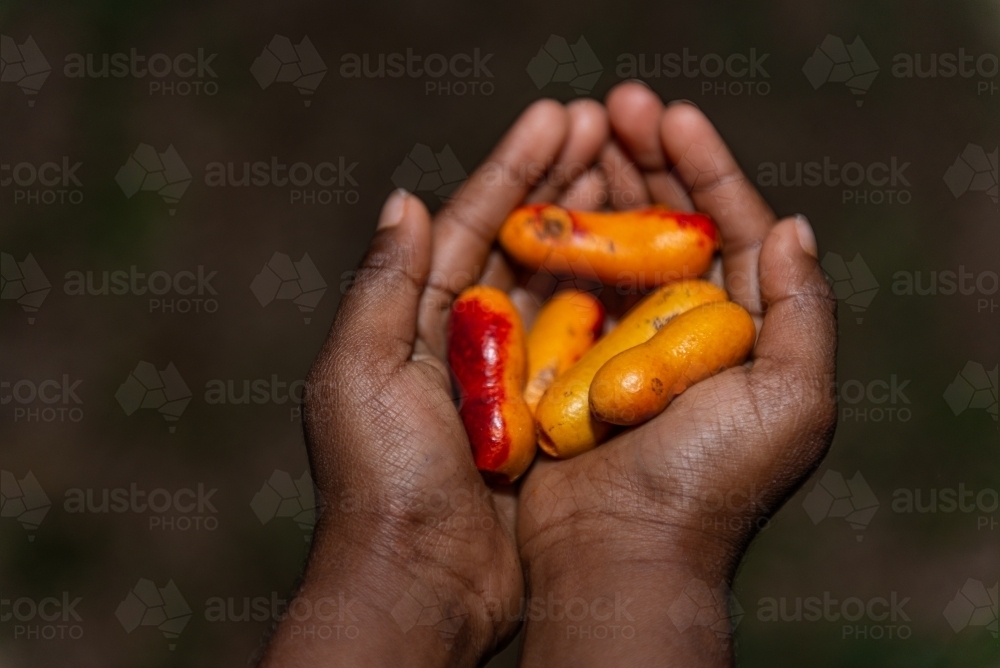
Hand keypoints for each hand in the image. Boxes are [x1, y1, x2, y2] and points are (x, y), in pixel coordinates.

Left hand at [259, 98, 609, 666]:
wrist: (419, 583)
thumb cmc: (379, 480)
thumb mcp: (361, 373)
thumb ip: (384, 285)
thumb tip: (406, 197)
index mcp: (412, 317)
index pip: (470, 222)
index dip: (515, 166)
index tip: (560, 114)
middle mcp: (462, 337)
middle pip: (521, 241)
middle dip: (562, 180)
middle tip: (612, 124)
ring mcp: (510, 375)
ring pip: (559, 285)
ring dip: (594, 228)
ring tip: (637, 170)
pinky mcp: (547, 416)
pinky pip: (585, 347)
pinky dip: (611, 303)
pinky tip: (649, 261)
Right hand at [515, 83, 837, 665]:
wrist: (621, 555)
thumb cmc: (711, 486)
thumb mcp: (793, 403)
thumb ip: (805, 312)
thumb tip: (795, 226)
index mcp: (748, 331)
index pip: (734, 227)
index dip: (706, 166)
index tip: (670, 114)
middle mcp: (689, 330)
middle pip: (670, 224)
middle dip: (645, 161)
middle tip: (613, 105)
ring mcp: (626, 342)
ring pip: (615, 245)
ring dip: (599, 187)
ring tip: (576, 133)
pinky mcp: (572, 360)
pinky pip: (567, 286)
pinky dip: (559, 241)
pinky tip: (544, 198)